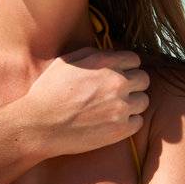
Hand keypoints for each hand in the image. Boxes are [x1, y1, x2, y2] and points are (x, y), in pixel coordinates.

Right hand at [16, 48, 148, 158]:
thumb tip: (108, 54)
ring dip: (132, 103)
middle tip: (119, 92)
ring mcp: (121, 107)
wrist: (40, 125)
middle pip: (144, 79)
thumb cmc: (48, 92)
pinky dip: (128, 122)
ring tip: (115, 108)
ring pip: (143, 101)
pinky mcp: (120, 129)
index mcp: (105, 63)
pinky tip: (113, 122)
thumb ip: (91, 54)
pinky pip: (138, 122)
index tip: (120, 74)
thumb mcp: (66, 62)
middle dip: (134, 84)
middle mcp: (117, 82)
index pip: (134, 60)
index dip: (127, 67)